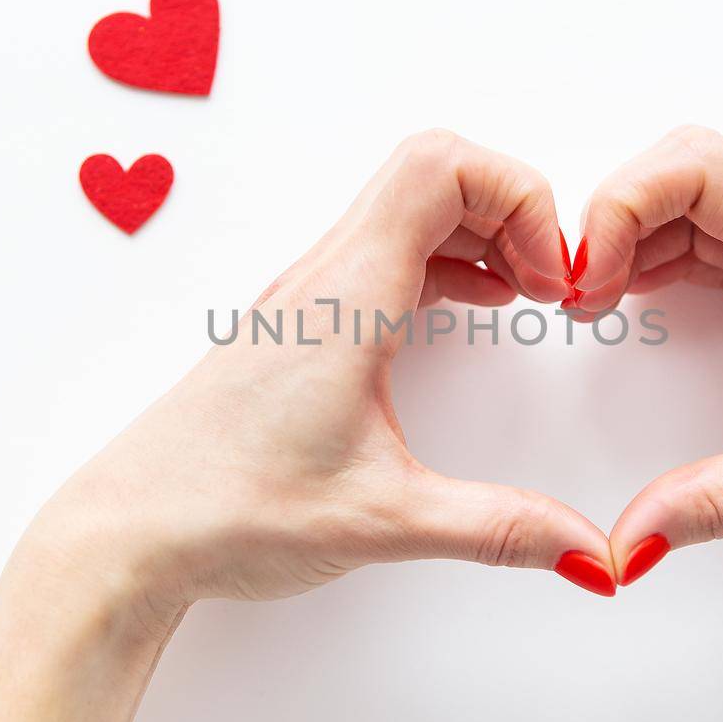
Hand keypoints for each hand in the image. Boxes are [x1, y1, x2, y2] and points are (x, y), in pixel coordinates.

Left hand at [34, 130, 616, 630]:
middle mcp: (325, 277)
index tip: (552, 281)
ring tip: (529, 296)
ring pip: (408, 208)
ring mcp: (310, 296)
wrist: (129, 534)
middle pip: (433, 170)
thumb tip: (592, 554)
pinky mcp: (304, 326)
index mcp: (347, 296)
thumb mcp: (383, 521)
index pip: (441, 167)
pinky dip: (447, 260)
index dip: (521, 198)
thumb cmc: (230, 511)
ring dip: (481, 231)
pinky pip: (388, 252)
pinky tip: (476, 309)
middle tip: (552, 286)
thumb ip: (498, 528)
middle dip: (513, 208)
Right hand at [570, 126, 722, 581]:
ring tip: (595, 304)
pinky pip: (714, 257)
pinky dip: (660, 270)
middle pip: (682, 177)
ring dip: (632, 244)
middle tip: (579, 292)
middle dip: (612, 219)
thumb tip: (632, 534)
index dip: (623, 202)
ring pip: (694, 214)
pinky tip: (641, 309)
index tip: (591, 275)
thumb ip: (721, 504)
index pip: (700, 168)